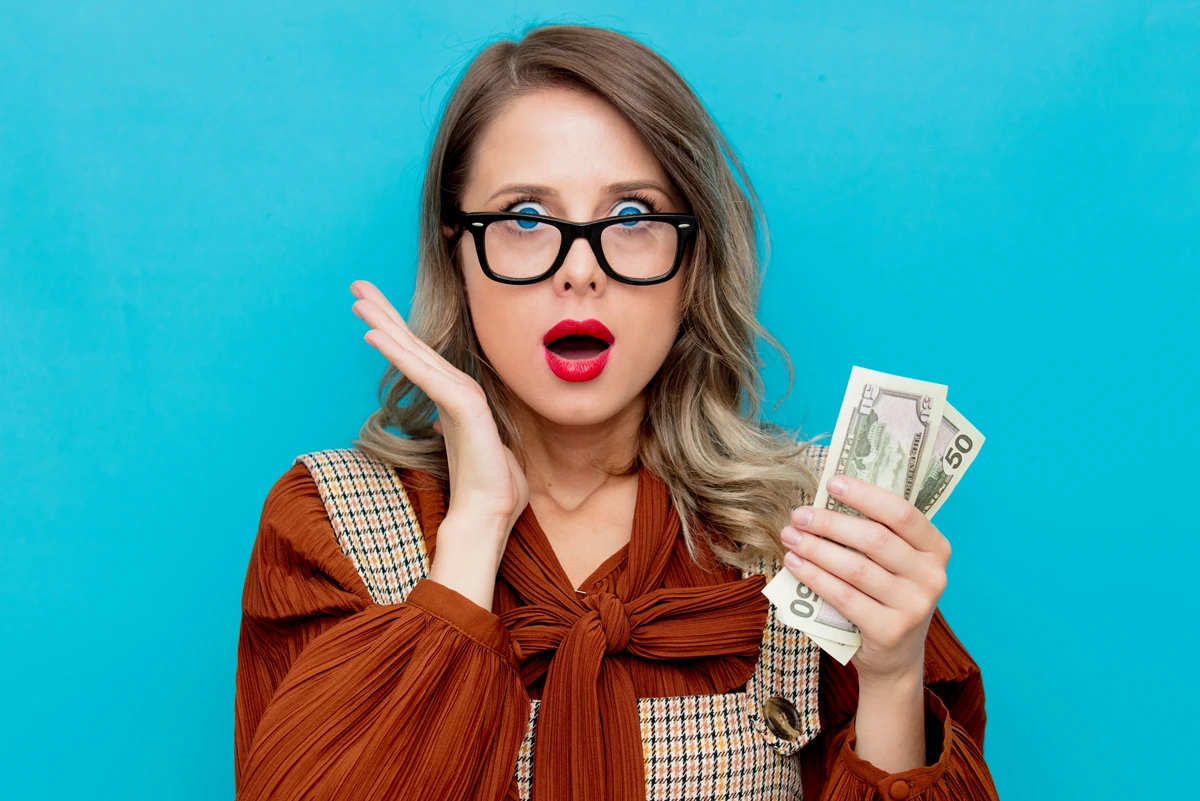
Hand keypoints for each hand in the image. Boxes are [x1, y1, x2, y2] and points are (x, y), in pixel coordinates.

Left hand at [350, 279, 529, 546]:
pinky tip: (374, 337)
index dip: (394, 330)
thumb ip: (446, 427)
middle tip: (356, 286)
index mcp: (453, 398)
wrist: (488, 515)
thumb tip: (434, 422)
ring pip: (418, 353)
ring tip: (358, 301)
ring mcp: (463, 396)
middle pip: (416, 343)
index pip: (419, 356)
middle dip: (385, 313)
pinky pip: (424, 376)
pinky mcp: (464, 408)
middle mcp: (458, 389)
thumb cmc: (479, 484)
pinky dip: (399, 354)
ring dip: (387, 325)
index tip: (367, 308)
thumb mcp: (456, 448)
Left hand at [780, 475, 949, 684]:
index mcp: (936, 548)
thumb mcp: (895, 563)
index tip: (832, 483)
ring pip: (856, 568)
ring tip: (790, 537)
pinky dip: (815, 577)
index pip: (902, 513)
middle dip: (830, 523)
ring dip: (816, 549)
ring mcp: (915, 606)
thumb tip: (826, 499)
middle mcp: (932, 576)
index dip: (865, 495)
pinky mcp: (891, 630)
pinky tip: (795, 564)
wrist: (895, 657)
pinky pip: (844, 597)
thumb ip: (875, 533)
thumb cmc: (887, 596)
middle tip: (799, 514)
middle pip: (875, 539)